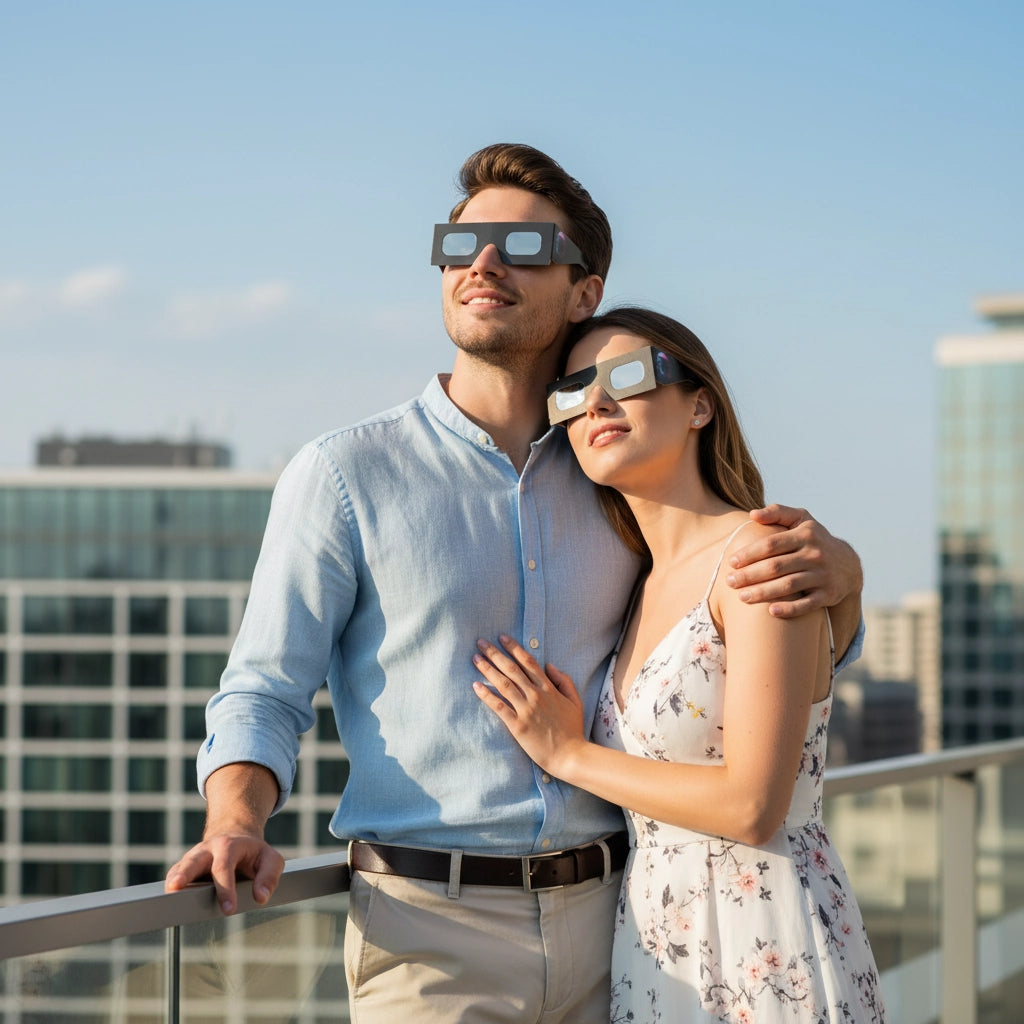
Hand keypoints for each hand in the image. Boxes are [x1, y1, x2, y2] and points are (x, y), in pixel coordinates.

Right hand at [165, 832, 284, 914]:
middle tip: (175, 887)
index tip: (228, 910)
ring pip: (180, 867)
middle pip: (194, 860)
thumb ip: (269, 877)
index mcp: (230, 845)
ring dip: (173, 879)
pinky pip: (175, 875)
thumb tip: (260, 897)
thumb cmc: (254, 853)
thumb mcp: (270, 859)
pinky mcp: (184, 868)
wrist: (236, 837)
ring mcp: (194, 858)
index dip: (225, 889)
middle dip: (184, 873)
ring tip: (168, 893)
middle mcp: (208, 850)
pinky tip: (167, 898)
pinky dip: (171, 884)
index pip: (225, 867)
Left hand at [472, 635, 585, 775]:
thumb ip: (564, 680)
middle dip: (495, 653)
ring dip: (487, 669)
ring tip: (475, 659)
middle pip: (511, 669)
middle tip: (481, 642)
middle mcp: (536, 695)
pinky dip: (486, 695)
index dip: (514, 648)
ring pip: (503, 684)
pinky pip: (499, 707)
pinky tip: (476, 686)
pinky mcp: (518, 725)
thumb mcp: (574, 701)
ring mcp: (526, 710)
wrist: (570, 755)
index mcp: (548, 688)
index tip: (502, 637)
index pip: (528, 662)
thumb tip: (549, 665)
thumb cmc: (573, 729)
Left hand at [726, 504, 862, 618]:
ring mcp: (822, 576)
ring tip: (741, 597)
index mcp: (805, 535)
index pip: (771, 544)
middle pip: (776, 567)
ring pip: (788, 586)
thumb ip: (777, 512)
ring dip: (762, 593)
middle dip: (750, 575)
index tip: (732, 562)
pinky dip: (790, 609)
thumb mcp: (801, 519)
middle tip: (730, 582)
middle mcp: (815, 554)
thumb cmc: (814, 539)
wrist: (848, 565)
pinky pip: (807, 604)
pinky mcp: (828, 595)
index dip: (749, 554)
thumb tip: (752, 514)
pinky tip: (771, 612)